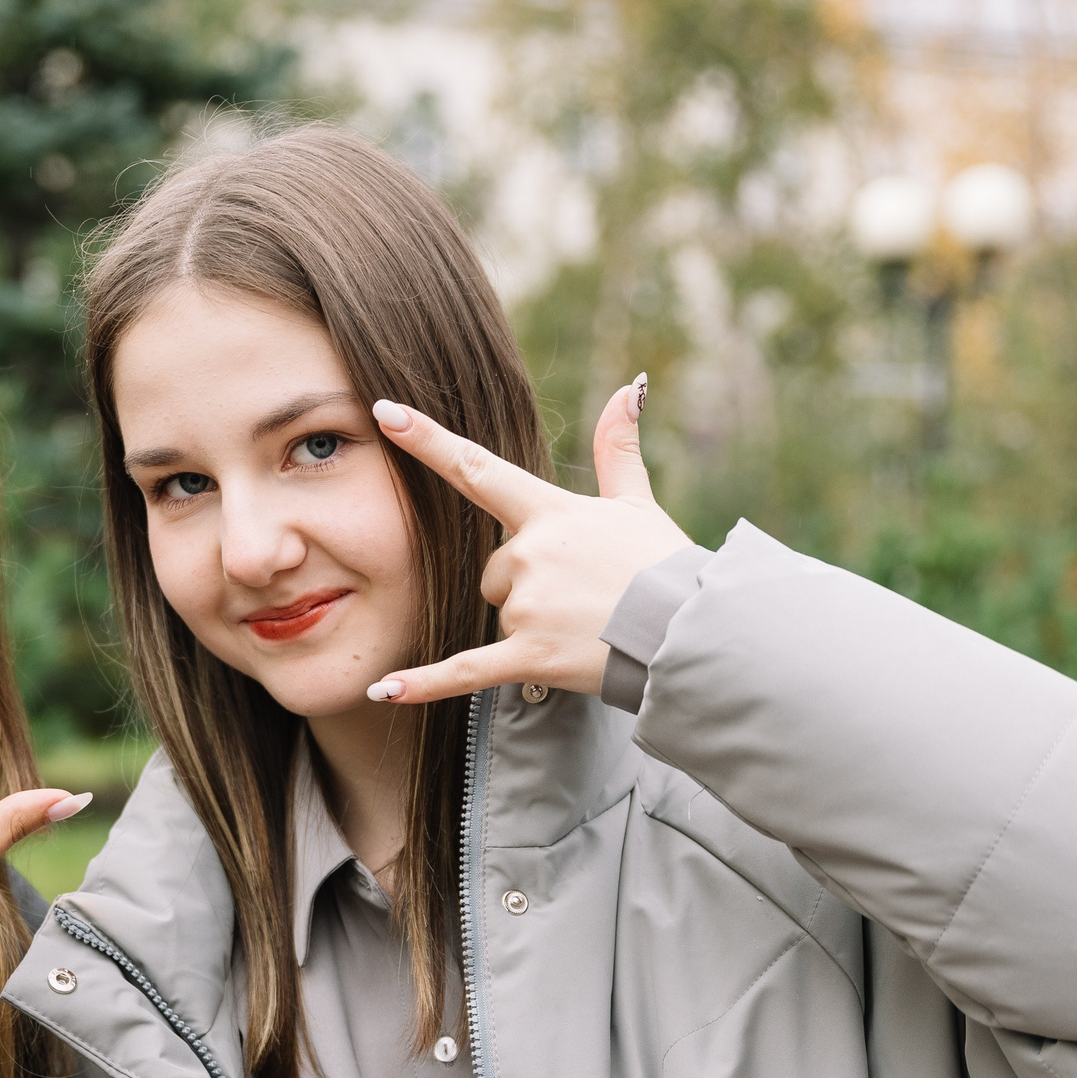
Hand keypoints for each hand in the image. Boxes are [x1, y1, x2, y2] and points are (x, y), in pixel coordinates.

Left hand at [366, 375, 690, 701]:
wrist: (692, 631)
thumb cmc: (666, 566)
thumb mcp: (639, 502)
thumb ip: (618, 447)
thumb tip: (628, 387)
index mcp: (550, 512)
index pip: (477, 468)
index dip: (427, 439)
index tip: (384, 412)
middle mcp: (529, 552)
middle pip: (492, 569)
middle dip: (525, 585)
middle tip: (582, 596)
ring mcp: (526, 604)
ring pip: (498, 611)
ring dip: (529, 622)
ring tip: (583, 625)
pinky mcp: (528, 655)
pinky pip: (463, 671)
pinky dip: (424, 684)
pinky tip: (384, 690)